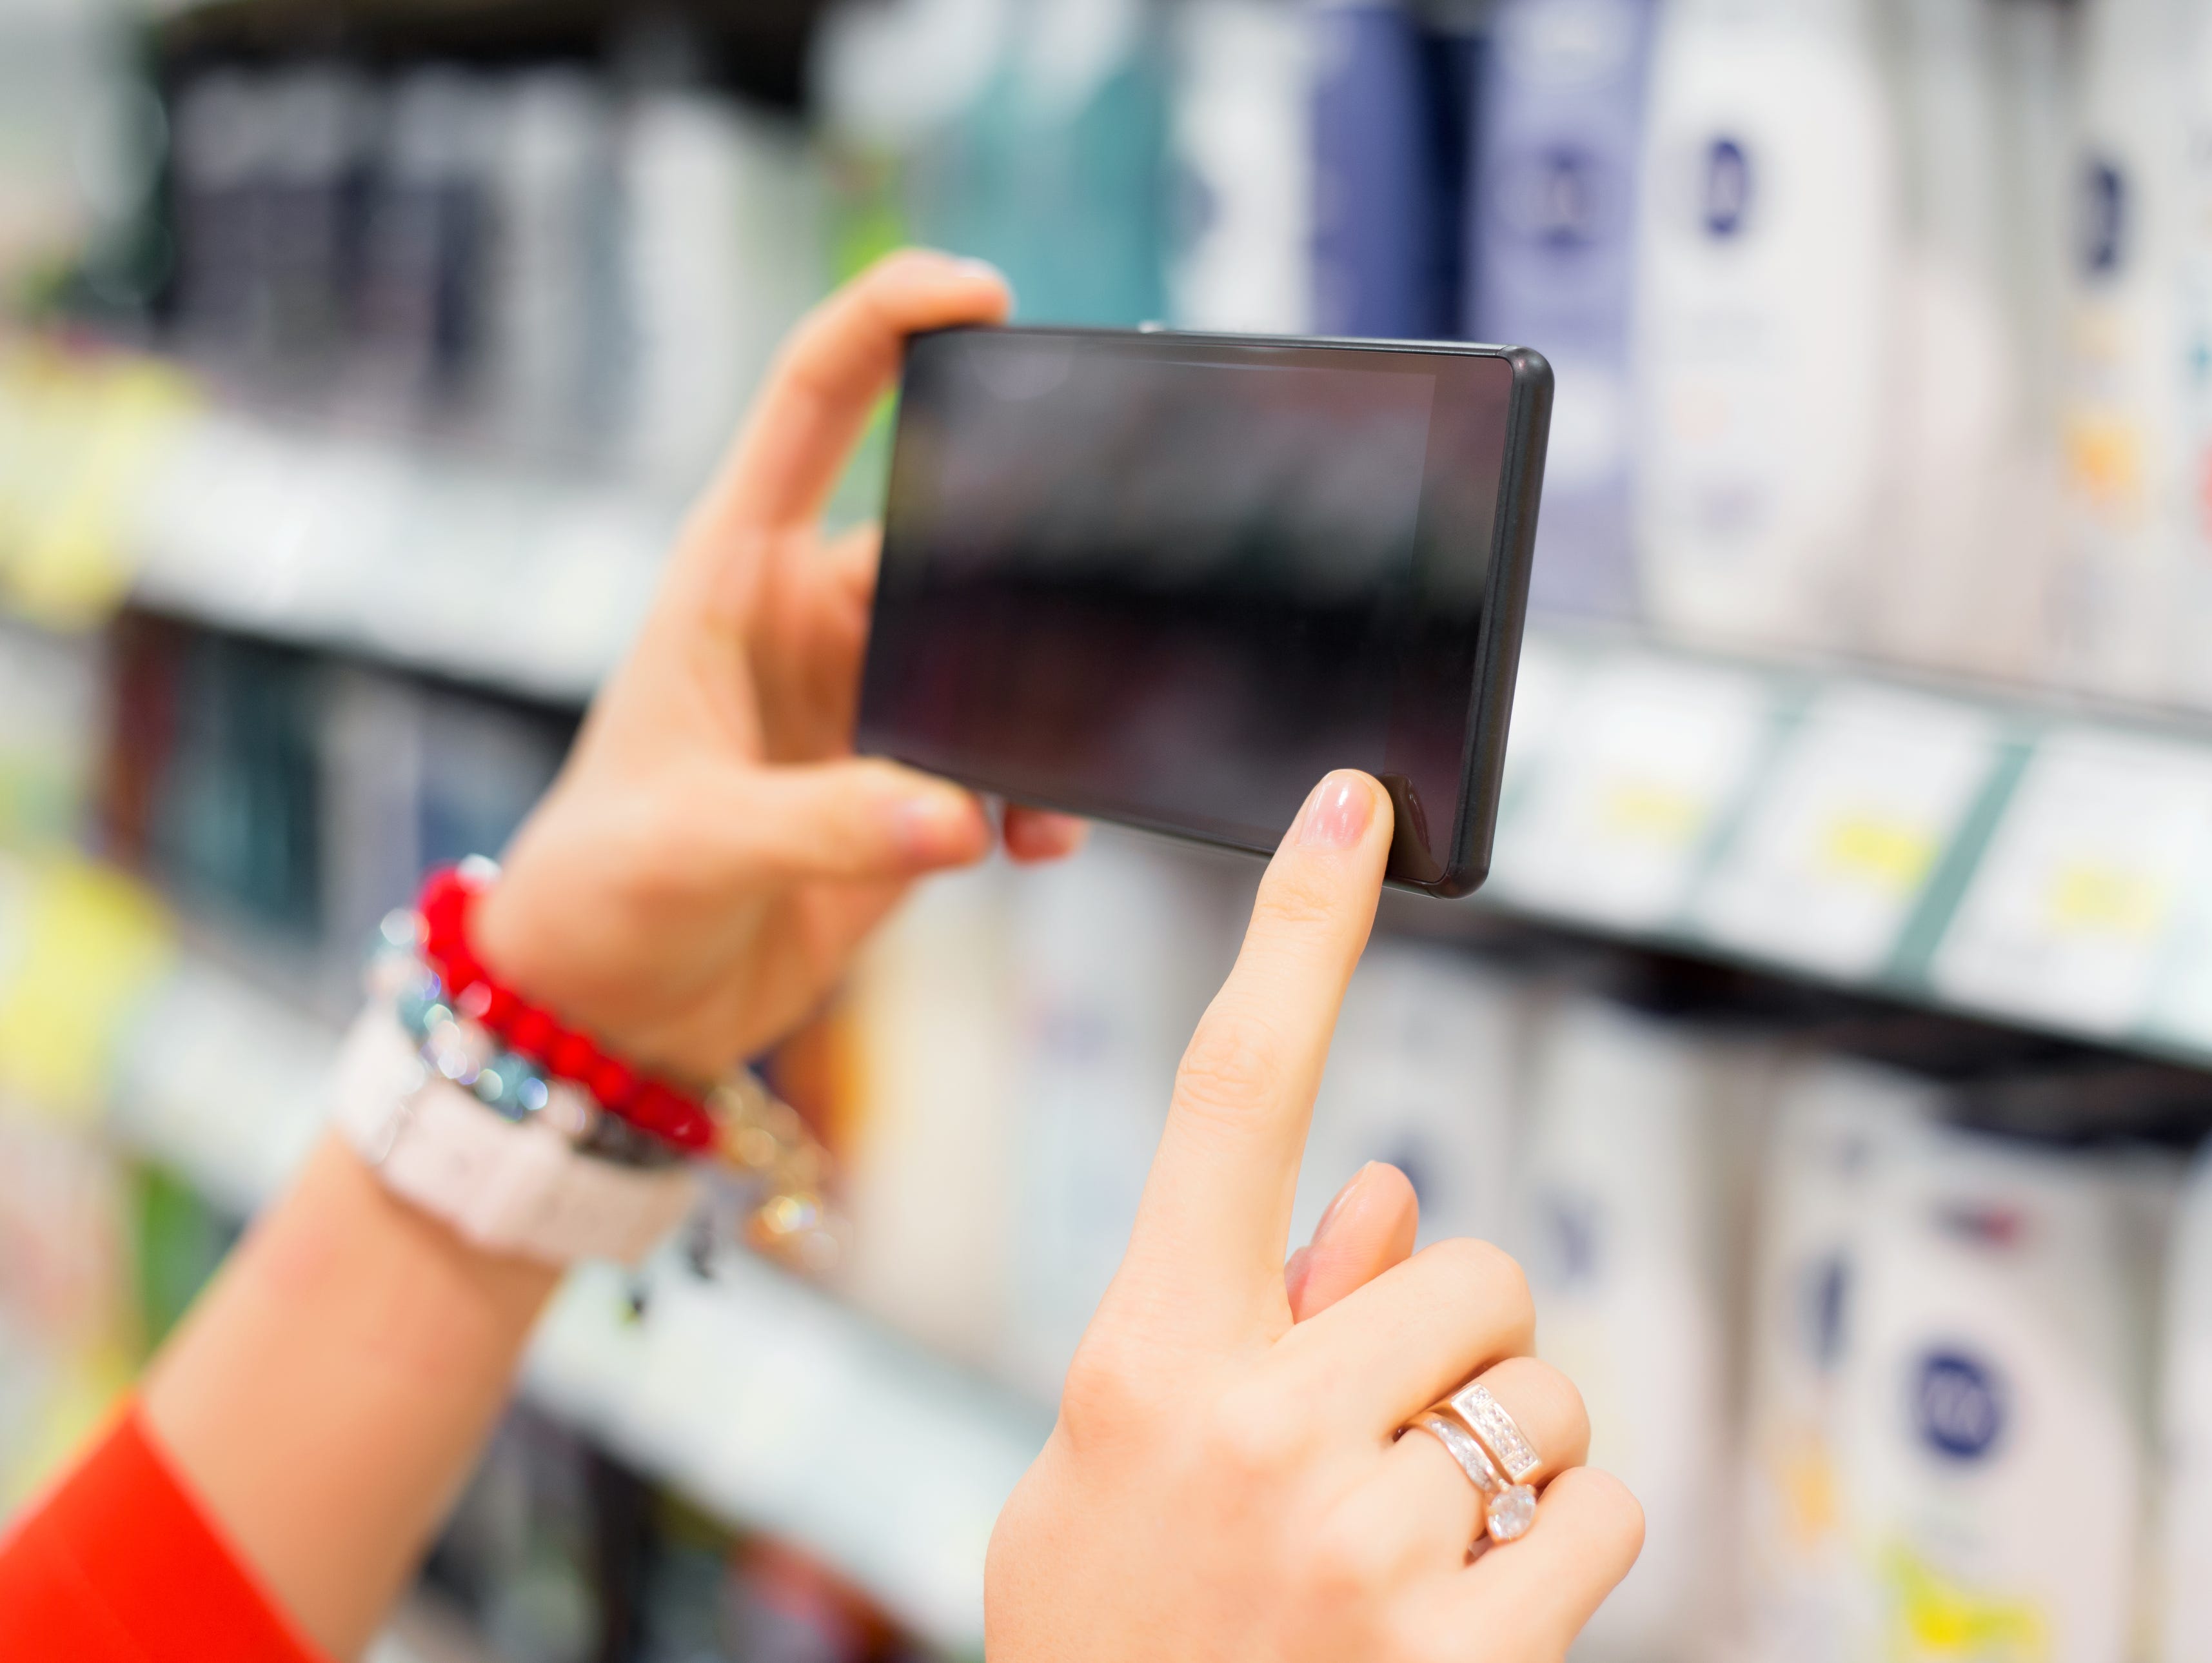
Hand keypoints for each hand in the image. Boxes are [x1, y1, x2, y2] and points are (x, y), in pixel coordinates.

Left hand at [474, 251, 1083, 1080]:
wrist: (610, 1014)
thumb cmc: (599, 898)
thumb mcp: (690, 846)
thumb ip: (823, 825)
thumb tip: (959, 820)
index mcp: (733, 579)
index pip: (811, 406)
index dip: (887, 323)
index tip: (981, 293)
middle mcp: (810, 622)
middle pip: (943, 531)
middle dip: (1030, 545)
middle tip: (1109, 578)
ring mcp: (865, 704)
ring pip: (993, 655)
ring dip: (1043, 702)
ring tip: (1057, 777)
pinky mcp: (905, 788)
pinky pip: (1002, 763)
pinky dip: (1039, 796)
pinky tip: (1040, 844)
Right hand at [988, 770, 1642, 1662]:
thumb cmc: (1120, 1634)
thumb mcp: (1116, 1464)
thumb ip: (1237, 1319)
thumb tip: (1395, 1190)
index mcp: (1144, 1352)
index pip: (1231, 1091)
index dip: (1293, 930)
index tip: (1350, 805)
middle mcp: (1246, 1424)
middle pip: (1464, 1262)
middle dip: (1451, 1342)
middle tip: (1372, 1446)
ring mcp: (1350, 1542)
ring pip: (1544, 1395)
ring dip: (1506, 1455)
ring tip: (1401, 1548)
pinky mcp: (1454, 1654)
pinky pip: (1602, 1516)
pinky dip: (1564, 1551)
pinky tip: (1469, 1608)